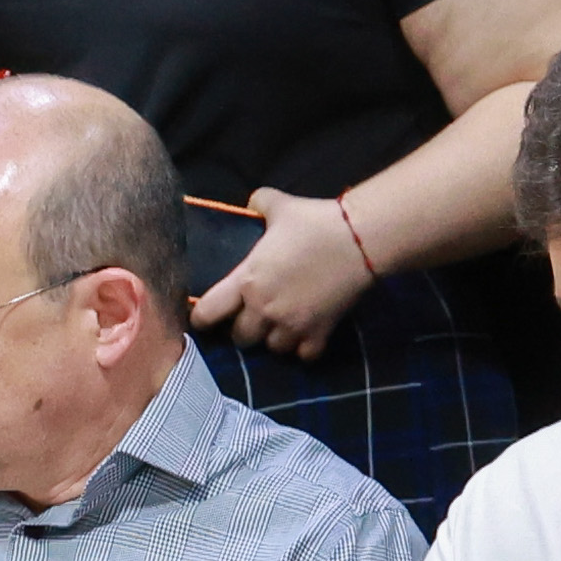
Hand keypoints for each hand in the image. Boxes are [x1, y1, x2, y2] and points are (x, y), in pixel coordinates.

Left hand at [191, 185, 373, 357]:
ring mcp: (293, 325)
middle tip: (252, 316)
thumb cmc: (314, 222)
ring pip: (272, 349)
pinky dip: (303, 349)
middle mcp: (264, 309)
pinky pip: (303, 355)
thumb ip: (258, 205)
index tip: (204, 317)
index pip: (208, 312)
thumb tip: (253, 205)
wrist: (359, 240)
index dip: (201, 318)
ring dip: (273, 339)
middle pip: (241, 338)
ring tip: (280, 325)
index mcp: (247, 280)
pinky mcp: (319, 333)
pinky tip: (306, 334)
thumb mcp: (278, 205)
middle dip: (243, 329)